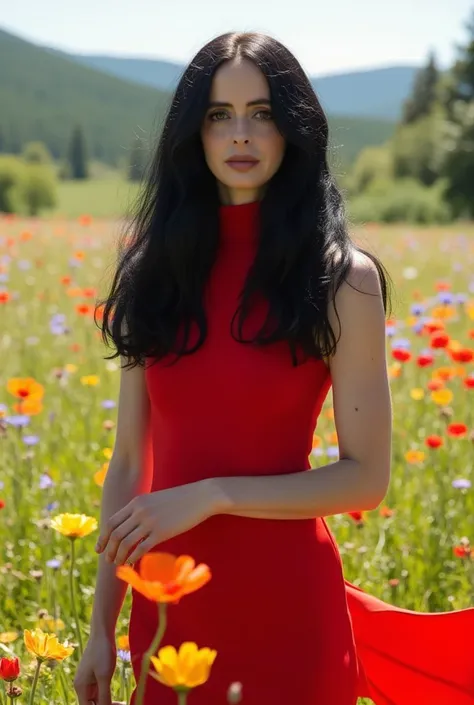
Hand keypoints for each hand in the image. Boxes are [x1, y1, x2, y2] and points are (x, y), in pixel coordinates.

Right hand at [73, 634, 115, 704]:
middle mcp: (82, 686)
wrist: (103, 631)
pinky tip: (119, 701)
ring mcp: (89, 681)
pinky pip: (100, 692)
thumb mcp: (104, 675)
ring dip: (108, 704)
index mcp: (80, 687)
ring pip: (97, 700)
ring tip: (122, 704)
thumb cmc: (102, 651)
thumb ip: (104, 696)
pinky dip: (108, 697)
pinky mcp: (95, 676)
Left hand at [95, 479, 218, 565]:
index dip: (103, 537)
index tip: (100, 548)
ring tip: (118, 563)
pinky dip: (133, 558)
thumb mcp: (155, 500)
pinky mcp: (161, 532)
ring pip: (126, 543)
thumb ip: (141, 510)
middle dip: (109, 549)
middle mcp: (139, 511)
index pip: (112, 522)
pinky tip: (132, 563)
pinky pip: (141, 548)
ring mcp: (150, 522)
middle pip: (115, 534)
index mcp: (136, 502)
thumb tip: (130, 525)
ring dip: (119, 556)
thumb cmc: (179, 500)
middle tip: (108, 559)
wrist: (200, 497)